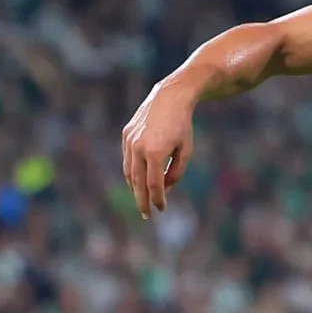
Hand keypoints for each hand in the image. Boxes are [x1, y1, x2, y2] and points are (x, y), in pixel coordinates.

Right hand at [121, 86, 197, 218]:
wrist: (169, 98)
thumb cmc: (182, 126)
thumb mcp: (186, 151)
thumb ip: (176, 173)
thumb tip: (165, 189)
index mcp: (156, 152)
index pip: (154, 184)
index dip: (157, 199)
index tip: (161, 209)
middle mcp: (139, 147)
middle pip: (138, 182)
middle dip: (142, 200)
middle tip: (146, 214)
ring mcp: (130, 140)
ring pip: (129, 172)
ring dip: (135, 188)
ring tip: (142, 199)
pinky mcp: (126, 134)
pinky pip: (127, 159)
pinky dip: (132, 172)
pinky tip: (138, 180)